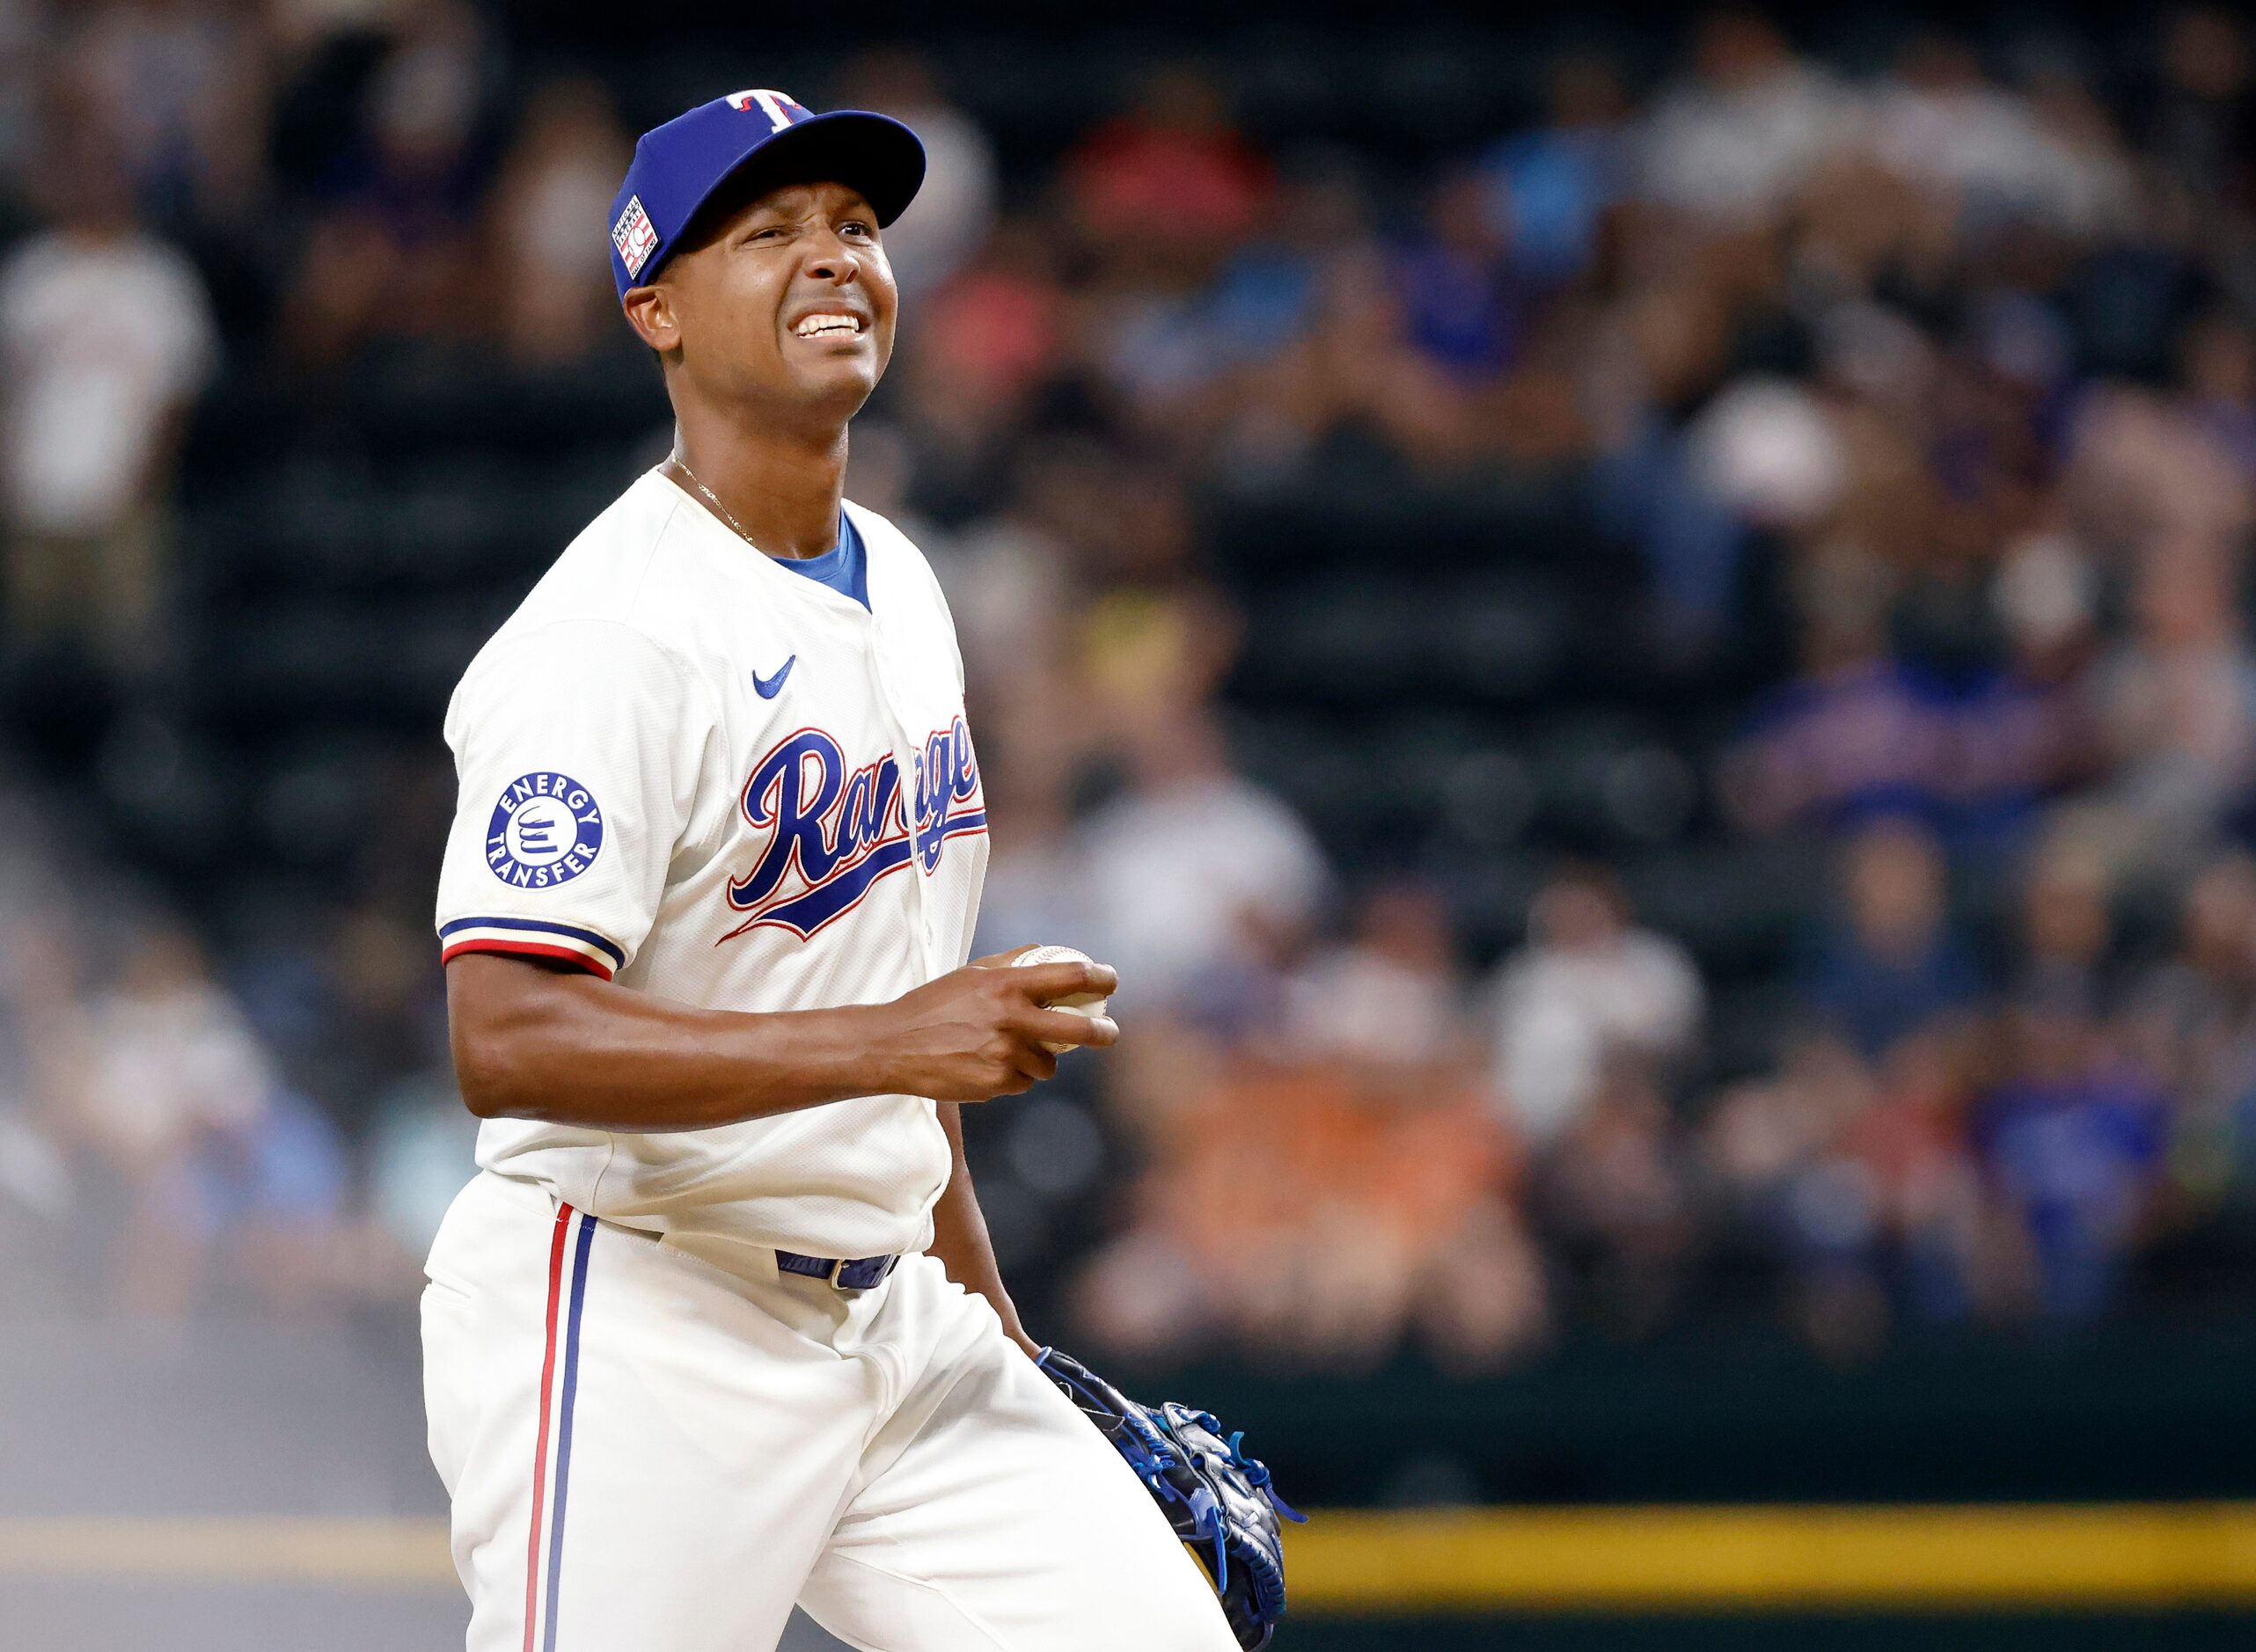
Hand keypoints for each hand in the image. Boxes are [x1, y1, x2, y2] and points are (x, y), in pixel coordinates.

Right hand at [869, 956, 1119, 1101]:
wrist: (894, 1046)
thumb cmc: (933, 1005)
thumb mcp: (971, 974)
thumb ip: (1011, 964)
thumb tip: (1047, 954)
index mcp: (1006, 985)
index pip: (1070, 976)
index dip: (1100, 978)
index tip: (1110, 981)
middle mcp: (1010, 1020)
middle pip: (1079, 1030)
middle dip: (1103, 1032)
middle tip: (1109, 1032)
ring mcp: (1005, 1055)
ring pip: (1048, 1064)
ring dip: (1040, 1059)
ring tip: (1010, 1049)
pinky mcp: (996, 1084)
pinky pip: (1023, 1082)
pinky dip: (1014, 1075)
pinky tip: (987, 1064)